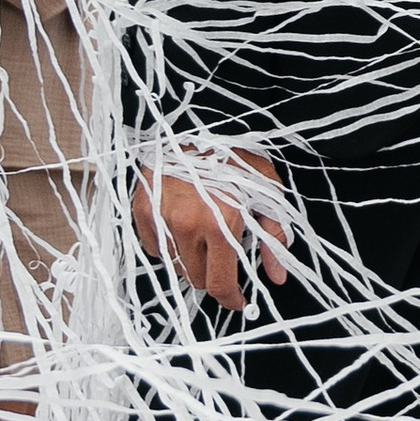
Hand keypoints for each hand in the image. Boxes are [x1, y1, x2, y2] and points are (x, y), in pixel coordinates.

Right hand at [131, 151, 289, 311]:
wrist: (203, 120)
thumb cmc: (240, 154)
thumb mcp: (269, 192)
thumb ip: (272, 237)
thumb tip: (276, 275)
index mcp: (220, 225)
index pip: (219, 284)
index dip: (230, 300)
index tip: (238, 301)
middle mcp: (187, 226)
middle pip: (195, 279)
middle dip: (212, 275)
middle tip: (222, 256)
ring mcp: (161, 217)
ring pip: (174, 265)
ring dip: (190, 259)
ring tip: (203, 234)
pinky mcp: (142, 208)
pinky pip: (153, 245)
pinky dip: (168, 243)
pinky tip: (182, 224)